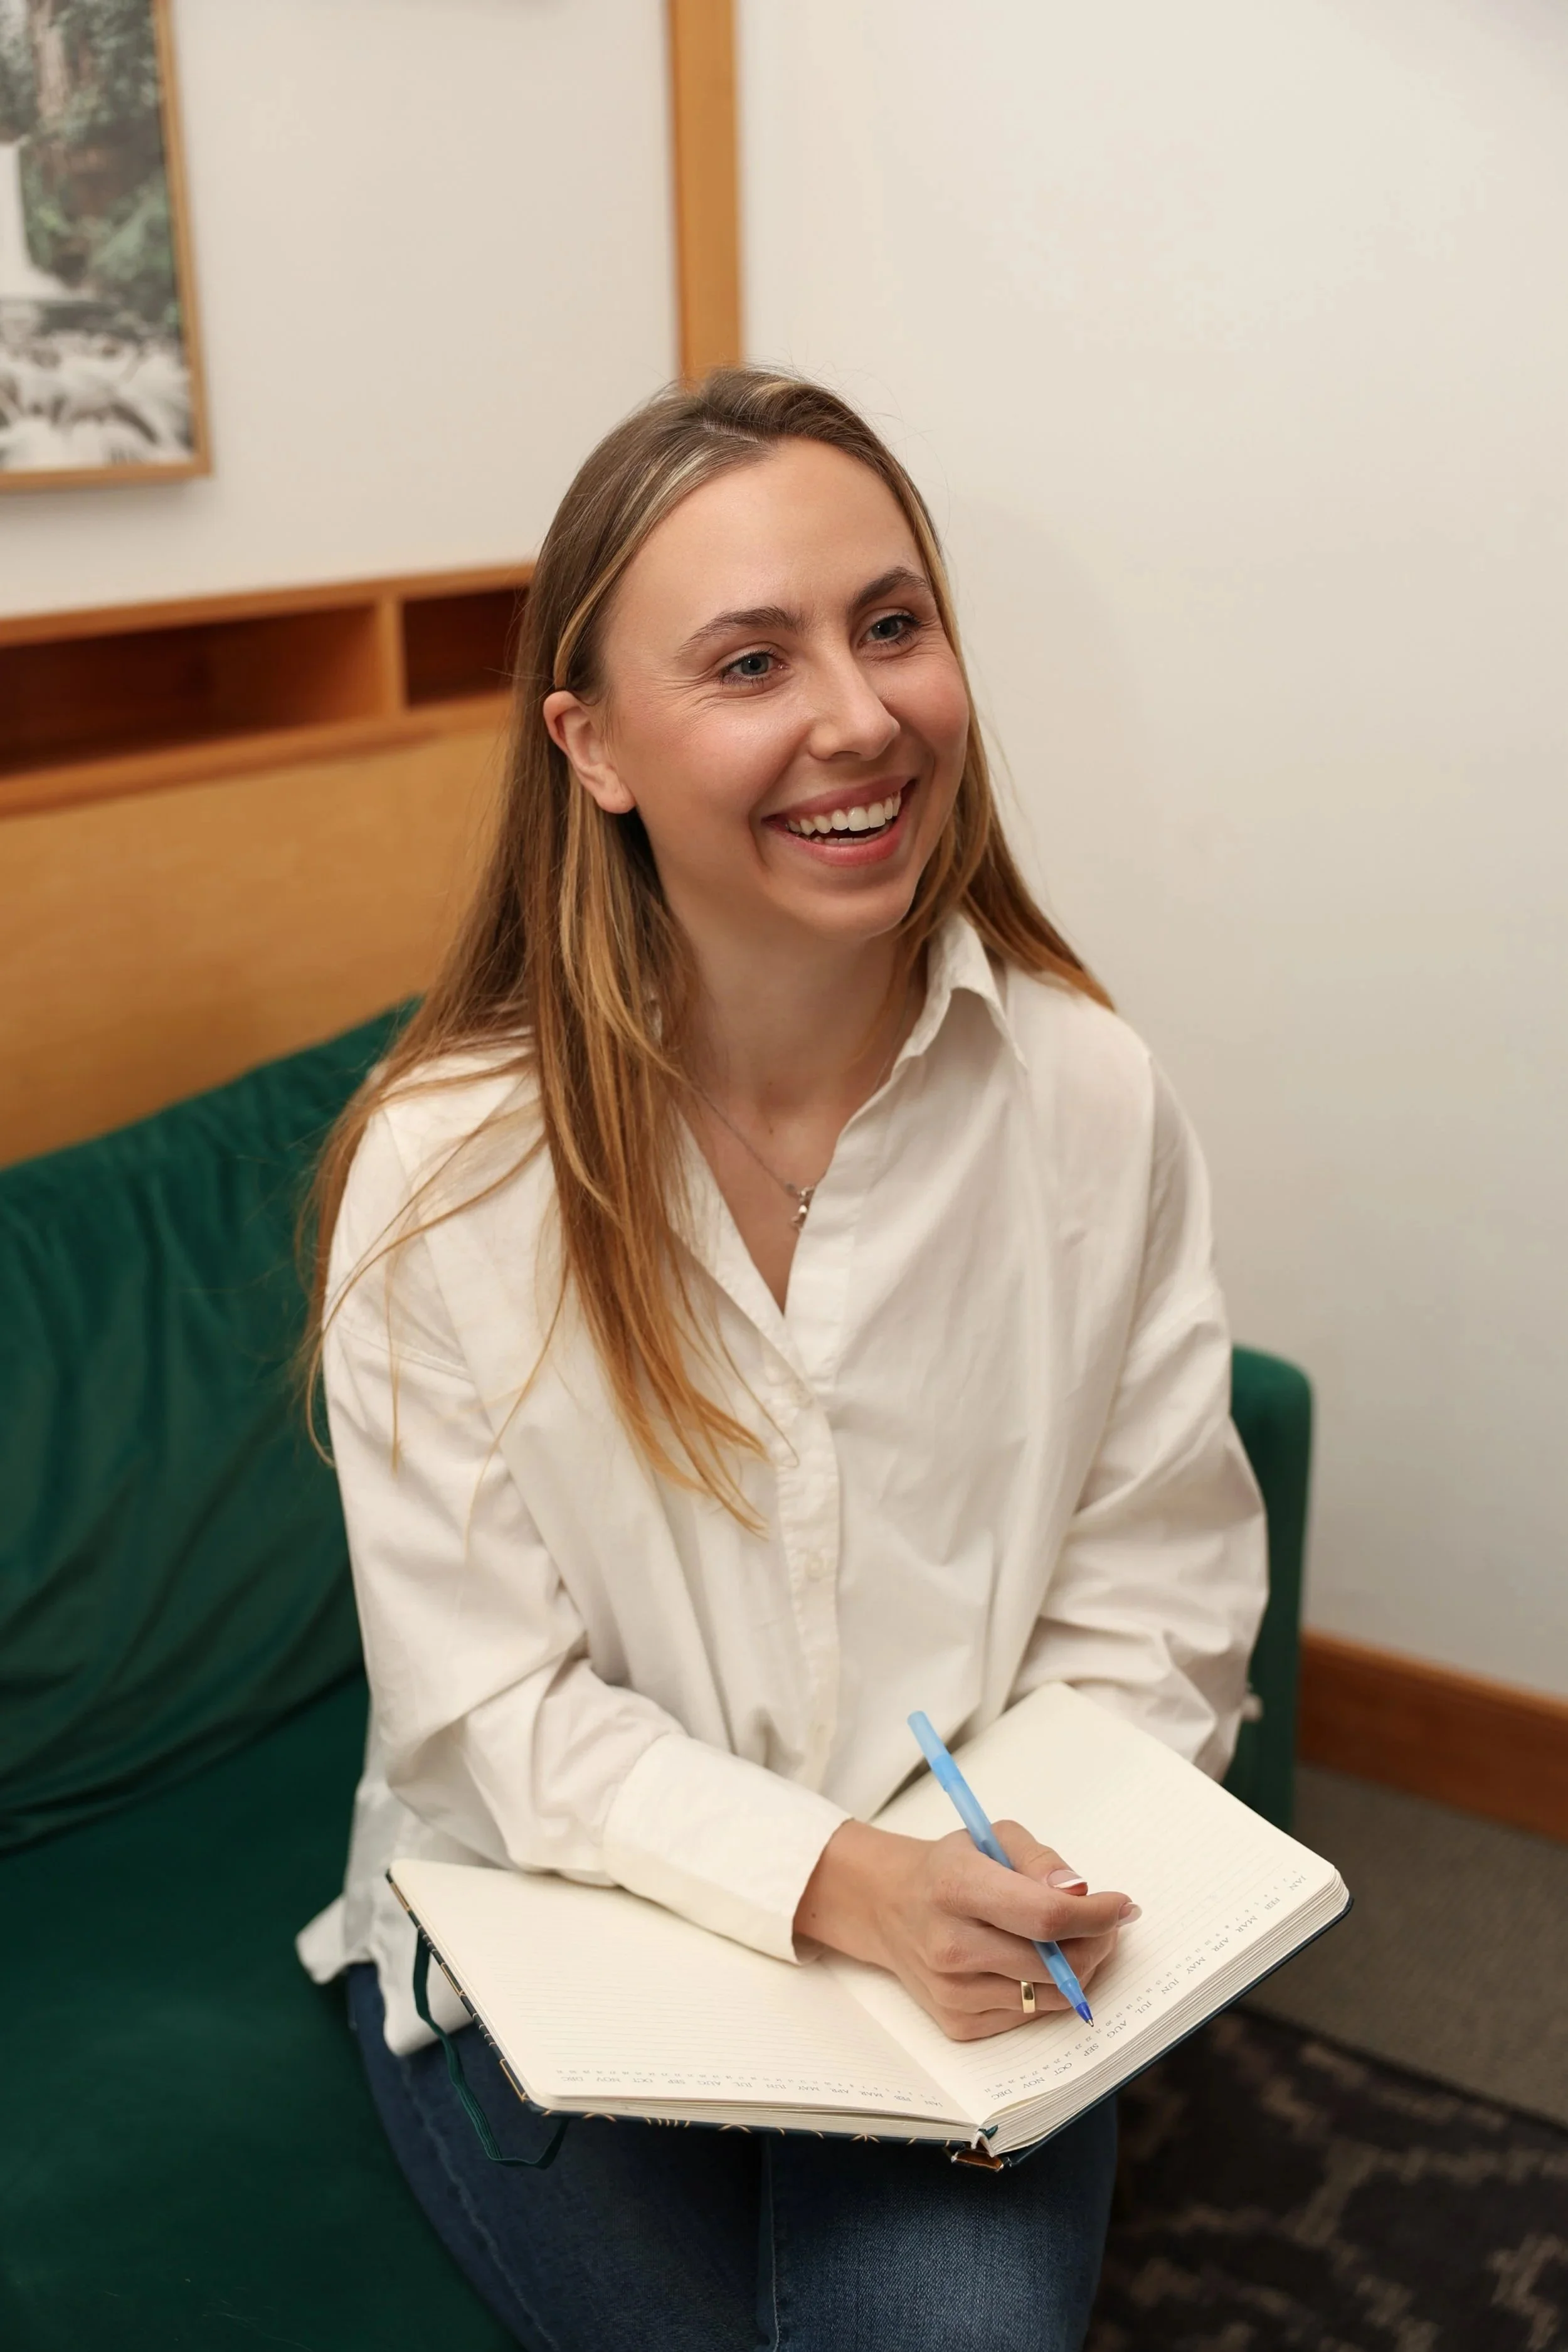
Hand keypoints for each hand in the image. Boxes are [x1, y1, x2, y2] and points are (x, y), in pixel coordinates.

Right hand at [794, 1817, 1135, 2040]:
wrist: (888, 1907)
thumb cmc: (950, 1868)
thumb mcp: (992, 1838)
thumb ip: (1040, 1860)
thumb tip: (1081, 1892)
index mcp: (956, 1887)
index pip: (1044, 1916)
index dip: (1096, 1915)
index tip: (1124, 1905)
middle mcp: (949, 1945)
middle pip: (1054, 1965)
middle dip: (1097, 1942)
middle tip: (1105, 1922)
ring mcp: (951, 1992)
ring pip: (1049, 1997)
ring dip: (1078, 1970)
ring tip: (1074, 1940)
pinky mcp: (957, 2024)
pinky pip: (1028, 2016)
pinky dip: (1046, 1991)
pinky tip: (1034, 1962)